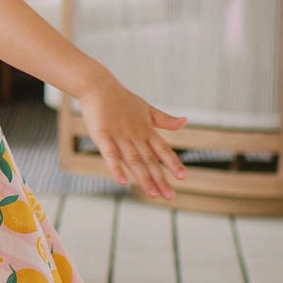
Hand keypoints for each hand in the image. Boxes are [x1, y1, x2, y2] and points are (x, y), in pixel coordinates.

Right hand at [77, 73, 186, 201]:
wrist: (98, 85)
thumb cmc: (121, 98)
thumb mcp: (146, 109)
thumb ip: (165, 120)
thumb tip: (185, 122)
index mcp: (146, 130)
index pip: (163, 149)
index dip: (173, 163)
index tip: (183, 177)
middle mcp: (135, 135)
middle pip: (150, 160)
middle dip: (160, 179)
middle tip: (169, 197)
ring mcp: (119, 136)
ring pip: (134, 161)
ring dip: (144, 178)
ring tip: (153, 194)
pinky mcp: (102, 136)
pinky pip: (110, 155)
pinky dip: (117, 168)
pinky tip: (123, 182)